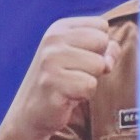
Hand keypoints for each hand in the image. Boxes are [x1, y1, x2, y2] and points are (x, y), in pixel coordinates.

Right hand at [5, 15, 116, 139]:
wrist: (31, 113)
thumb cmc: (63, 82)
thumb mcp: (85, 57)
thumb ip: (106, 49)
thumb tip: (108, 63)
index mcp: (58, 29)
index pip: (101, 26)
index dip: (99, 46)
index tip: (81, 59)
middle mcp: (51, 41)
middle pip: (102, 42)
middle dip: (96, 62)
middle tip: (75, 74)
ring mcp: (49, 61)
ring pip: (99, 64)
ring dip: (90, 80)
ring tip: (70, 86)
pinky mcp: (51, 83)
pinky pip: (89, 86)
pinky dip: (83, 95)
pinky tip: (66, 97)